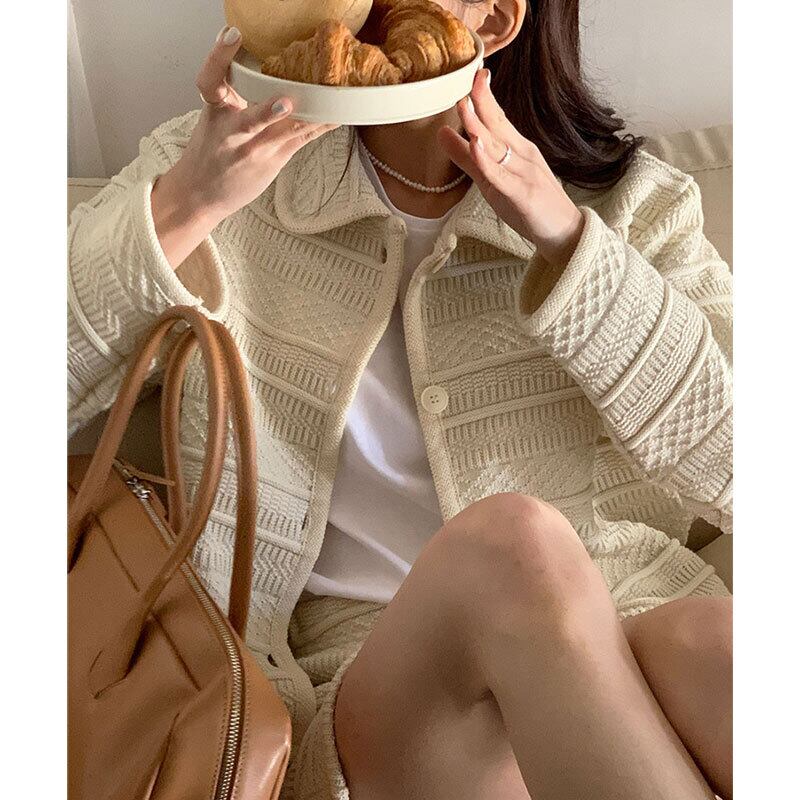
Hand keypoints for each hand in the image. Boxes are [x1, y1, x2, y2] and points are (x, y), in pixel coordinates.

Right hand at [157, 25, 338, 226]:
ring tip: (325, 107)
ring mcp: (254, 150)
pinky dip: (319, 126)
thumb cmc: (209, 151)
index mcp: (215, 110)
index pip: (210, 79)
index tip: (231, 36)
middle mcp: (233, 132)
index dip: (219, 56)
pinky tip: (336, 117)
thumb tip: (252, 56)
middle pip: (252, 119)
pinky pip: (301, 140)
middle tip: (286, 100)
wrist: (199, 192)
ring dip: (307, 118)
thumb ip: (231, 88)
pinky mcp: (273, 161)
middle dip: (270, 110)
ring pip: (285, 132)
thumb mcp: (212, 114)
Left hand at [438, 68, 584, 270]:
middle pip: (497, 125)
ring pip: (498, 147)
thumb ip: (467, 158)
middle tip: (467, 78)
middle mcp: (522, 155)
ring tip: (463, 105)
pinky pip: (502, 176)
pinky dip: (488, 161)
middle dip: (481, 101)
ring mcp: (524, 174)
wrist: (564, 233)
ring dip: (480, 125)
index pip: (498, 117)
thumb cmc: (530, 205)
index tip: (473, 73)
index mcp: (517, 148)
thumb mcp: (492, 179)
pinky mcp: (523, 195)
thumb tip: (442, 134)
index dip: (484, 96)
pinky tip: (476, 146)